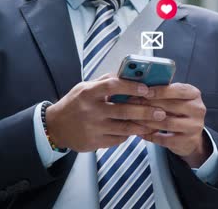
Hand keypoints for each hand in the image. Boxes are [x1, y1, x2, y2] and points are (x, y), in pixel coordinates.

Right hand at [45, 74, 166, 151]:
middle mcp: (91, 110)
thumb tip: (128, 74)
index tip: (147, 89)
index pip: (112, 86)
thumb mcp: (85, 87)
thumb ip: (105, 82)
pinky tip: (138, 131)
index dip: (131, 87)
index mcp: (88, 92)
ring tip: (155, 123)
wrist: (55, 127)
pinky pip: (118, 139)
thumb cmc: (75, 104)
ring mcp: (93, 128)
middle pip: (123, 111)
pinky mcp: (95, 143)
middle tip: (161, 112)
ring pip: (124, 128)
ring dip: (142, 126)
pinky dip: (129, 135)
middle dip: (145, 111)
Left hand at [130, 83, 210, 167]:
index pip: (178, 90)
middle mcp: (198, 109)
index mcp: (194, 94)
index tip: (143, 91)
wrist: (190, 136)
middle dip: (149, 104)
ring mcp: (194, 127)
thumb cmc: (178, 111)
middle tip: (132, 104)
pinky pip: (164, 139)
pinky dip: (149, 135)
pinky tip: (139, 131)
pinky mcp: (187, 141)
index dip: (160, 91)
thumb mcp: (176, 98)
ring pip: (166, 123)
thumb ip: (163, 92)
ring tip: (133, 117)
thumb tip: (139, 86)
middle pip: (171, 106)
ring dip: (147, 120)